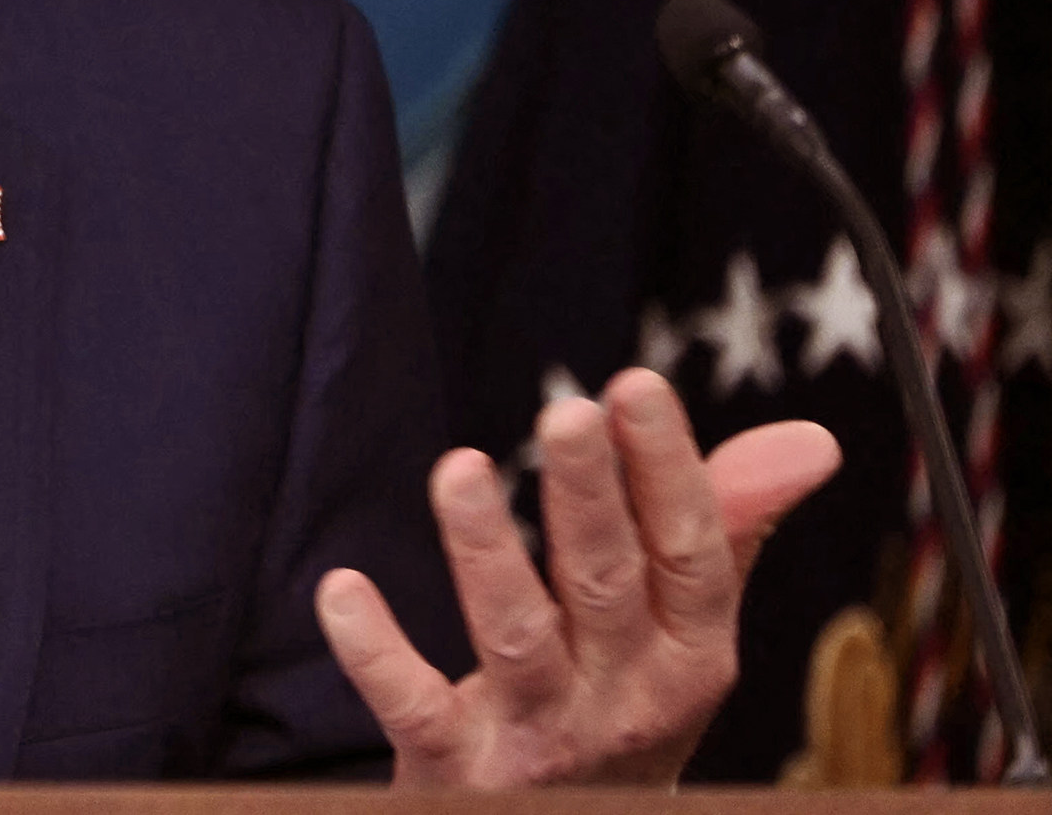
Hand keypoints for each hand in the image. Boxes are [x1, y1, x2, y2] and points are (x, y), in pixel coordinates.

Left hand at [313, 368, 839, 785]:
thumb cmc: (624, 707)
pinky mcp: (458, 769)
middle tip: (565, 409)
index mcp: (689, 656)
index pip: (691, 556)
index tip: (635, 384)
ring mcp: (542, 737)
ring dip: (487, 553)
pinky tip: (340, 590)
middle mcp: (625, 698)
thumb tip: (814, 438)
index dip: (669, 472)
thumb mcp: (682, 631)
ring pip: (515, 639)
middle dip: (589, 497)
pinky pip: (415, 708)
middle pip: (605, 586)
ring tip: (457, 470)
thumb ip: (725, 526)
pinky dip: (376, 652)